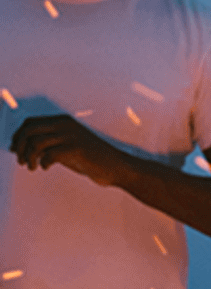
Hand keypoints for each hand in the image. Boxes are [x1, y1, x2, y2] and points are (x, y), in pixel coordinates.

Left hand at [10, 115, 130, 186]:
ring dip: (28, 157)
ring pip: (35, 142)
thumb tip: (25, 148)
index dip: (18, 136)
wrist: (116, 166)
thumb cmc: (93, 158)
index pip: (31, 122)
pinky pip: (48, 155)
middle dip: (20, 146)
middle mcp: (65, 125)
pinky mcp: (76, 149)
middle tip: (21, 159)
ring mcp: (71, 136)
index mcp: (63, 121)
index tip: (16, 148)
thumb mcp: (67, 147)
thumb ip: (49, 144)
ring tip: (31, 166)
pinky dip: (42, 163)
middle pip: (29, 130)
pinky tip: (45, 167)